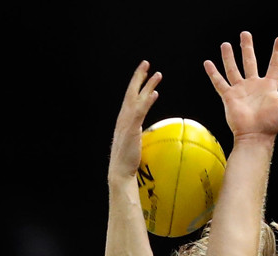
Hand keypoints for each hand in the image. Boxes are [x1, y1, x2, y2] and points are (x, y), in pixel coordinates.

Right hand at [108, 60, 161, 181]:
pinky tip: (155, 94)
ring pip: (137, 98)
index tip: (144, 74)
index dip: (136, 85)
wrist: (120, 171)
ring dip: (147, 85)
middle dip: (139, 77)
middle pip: (131, 92)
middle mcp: (123, 117)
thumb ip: (138, 135)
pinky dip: (147, 101)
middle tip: (147, 63)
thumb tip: (147, 134)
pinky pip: (141, 111)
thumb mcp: (133, 145)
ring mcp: (126, 122)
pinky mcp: (131, 128)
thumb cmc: (127, 162)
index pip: (130, 98)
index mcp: (124, 120)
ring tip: (157, 74)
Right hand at [204, 31, 277, 139]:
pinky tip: (208, 63)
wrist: (255, 137)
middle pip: (250, 61)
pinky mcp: (229, 97)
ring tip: (226, 44)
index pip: (275, 65)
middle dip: (247, 48)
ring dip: (229, 57)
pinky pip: (220, 82)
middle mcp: (254, 86)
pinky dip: (213, 73)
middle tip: (245, 34)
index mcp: (268, 87)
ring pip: (233, 69)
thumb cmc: (272, 125)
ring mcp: (241, 91)